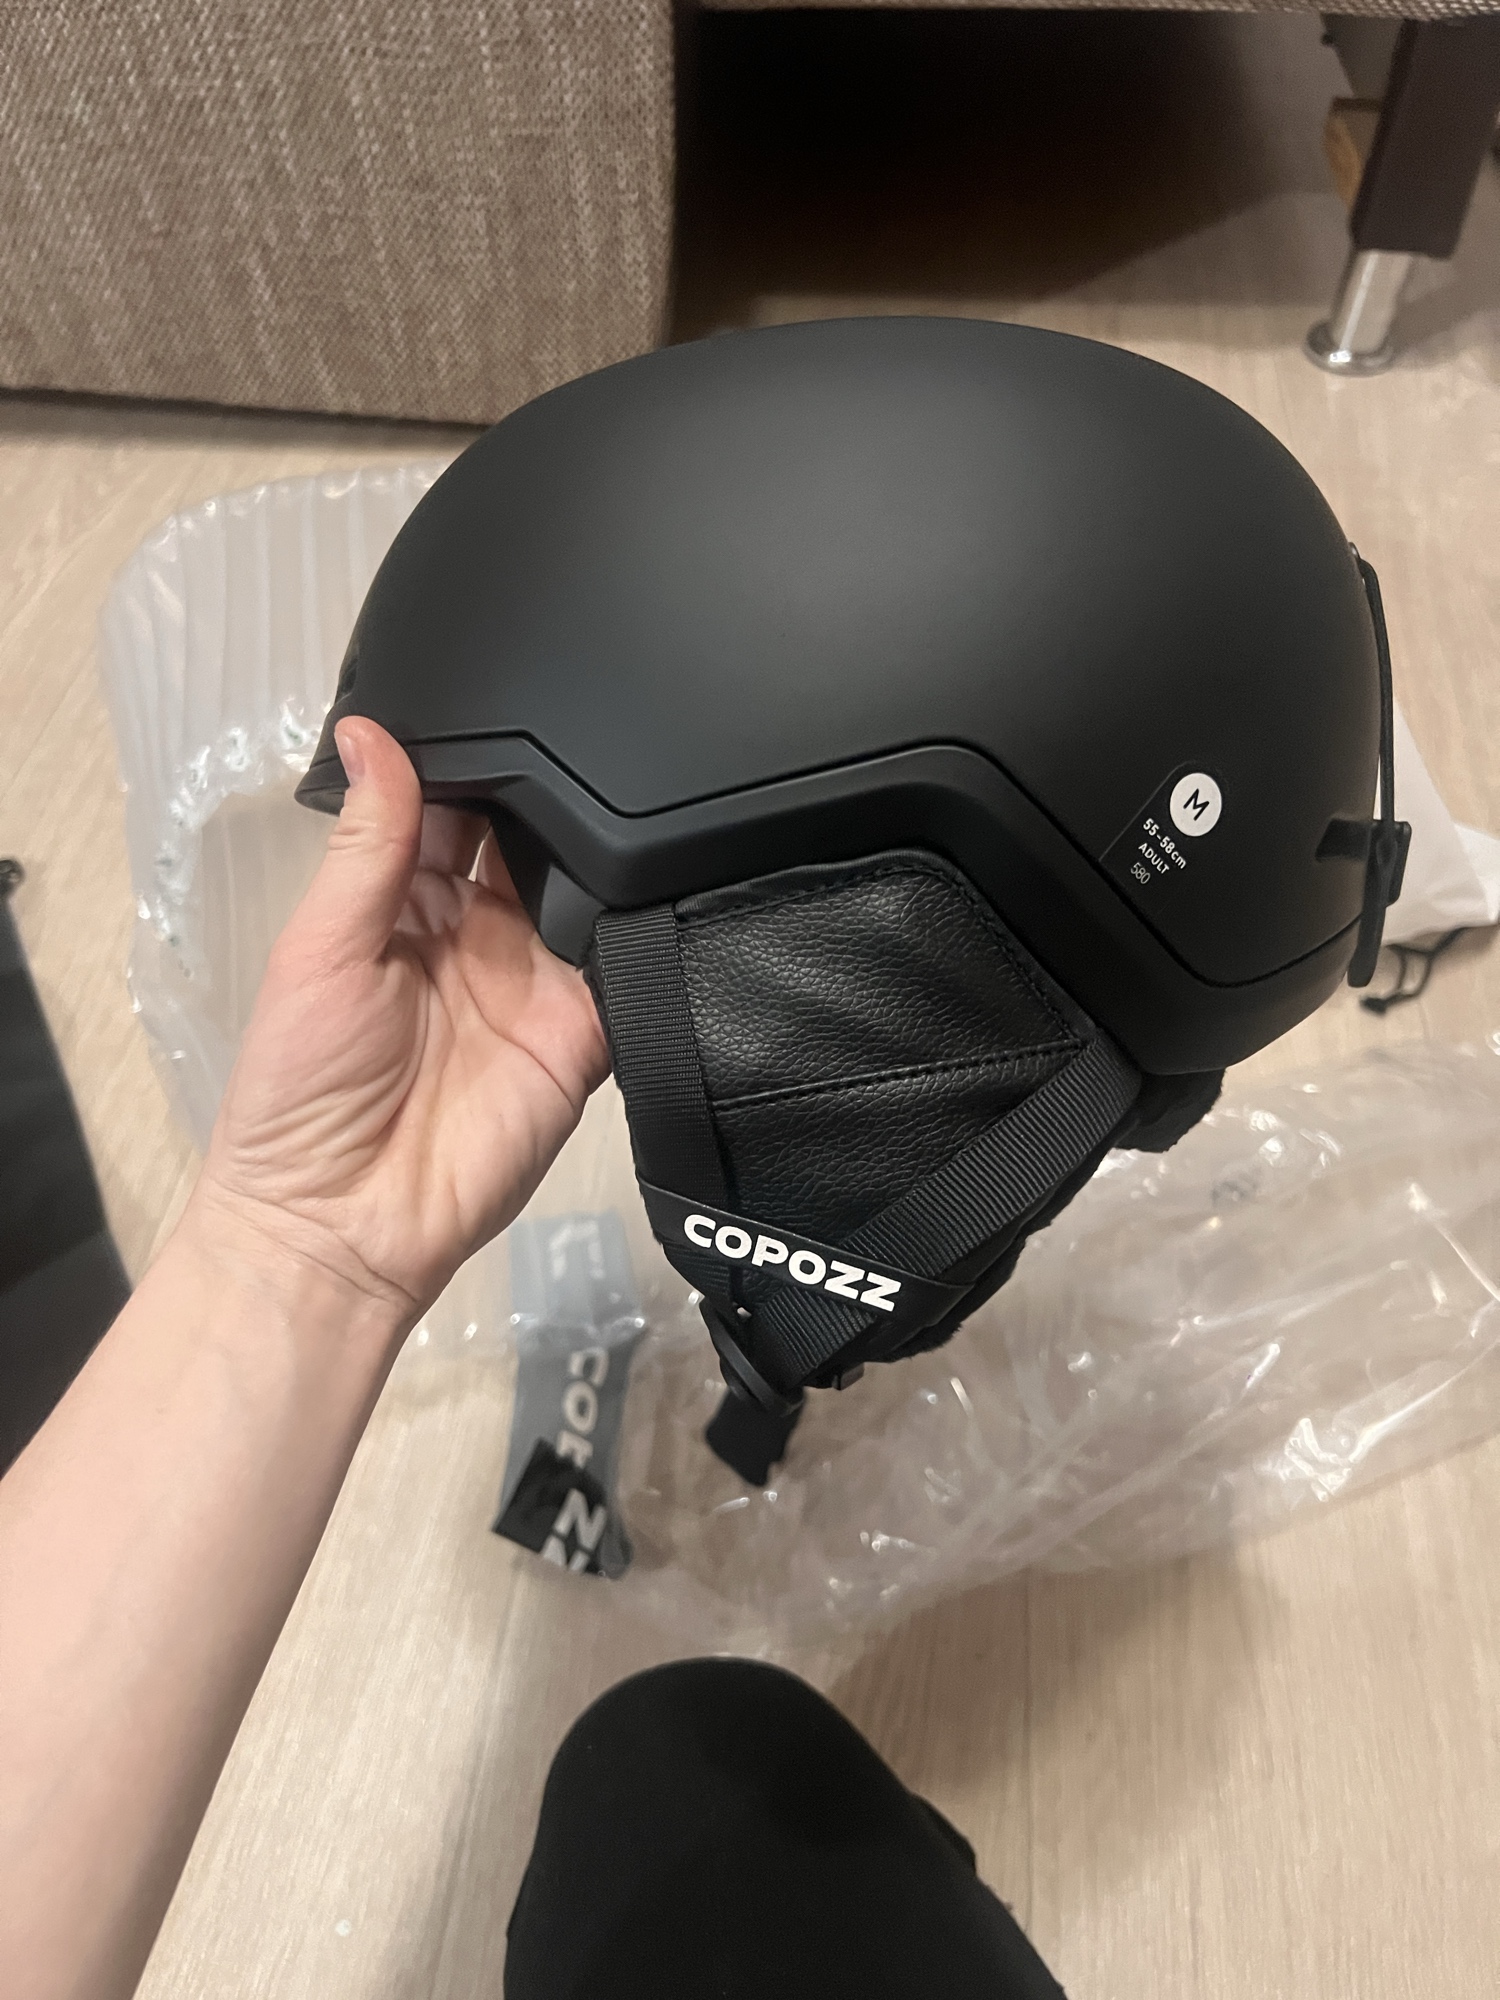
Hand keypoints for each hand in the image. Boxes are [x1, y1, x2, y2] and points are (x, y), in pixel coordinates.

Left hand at [189, 716, 608, 1322]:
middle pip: (532, 840)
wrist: (343, 1227)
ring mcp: (537, 981)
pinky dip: (642, 930)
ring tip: (632, 790)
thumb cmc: (301, 1087)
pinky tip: (655, 881)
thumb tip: (369, 728)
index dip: (479, 757)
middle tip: (590, 730)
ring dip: (604, 851)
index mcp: (406, 902)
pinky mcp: (585, 1033)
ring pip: (587, 892)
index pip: (456, 808)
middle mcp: (479, 933)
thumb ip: (367, 844)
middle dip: (556, 794)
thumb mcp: (321, 948)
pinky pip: (627, 969)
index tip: (513, 692)